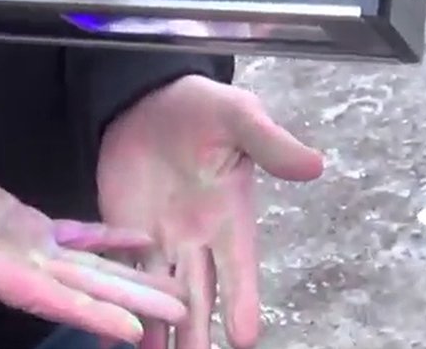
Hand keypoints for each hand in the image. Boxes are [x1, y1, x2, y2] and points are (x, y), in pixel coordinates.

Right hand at [0, 151, 187, 343]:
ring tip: (173, 285)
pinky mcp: (27, 224)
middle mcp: (18, 268)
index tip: (134, 332)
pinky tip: (139, 238)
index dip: (90, 315)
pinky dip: (108, 237)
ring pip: (89, 267)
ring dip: (130, 276)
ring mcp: (26, 247)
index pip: (49, 299)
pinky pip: (77, 233)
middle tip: (182, 311)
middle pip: (84, 289)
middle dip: (132, 302)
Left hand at [96, 75, 324, 348]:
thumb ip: (270, 142)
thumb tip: (314, 164)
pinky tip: (112, 332)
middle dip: (196, 335)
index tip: (245, 338)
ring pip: (159, 297)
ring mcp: (158, 241)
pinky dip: (117, 302)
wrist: (149, 100)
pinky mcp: (122, 234)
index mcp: (229, 217)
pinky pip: (120, 274)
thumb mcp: (239, 117)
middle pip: (198, 298)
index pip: (238, 267)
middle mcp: (196, 240)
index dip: (243, 301)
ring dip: (156, 331)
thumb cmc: (202, 108)